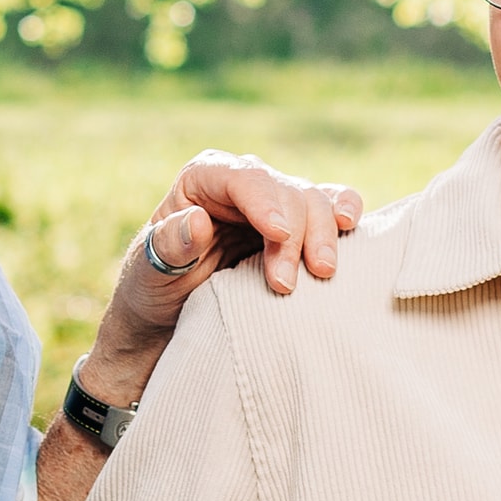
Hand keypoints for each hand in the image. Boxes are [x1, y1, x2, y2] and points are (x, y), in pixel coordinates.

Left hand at [85, 150, 363, 396]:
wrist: (171, 322)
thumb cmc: (153, 291)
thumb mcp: (148, 273)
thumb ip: (167, 246)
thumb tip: (198, 221)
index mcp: (203, 178)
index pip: (241, 178)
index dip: (264, 202)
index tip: (277, 235)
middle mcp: (244, 184)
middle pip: (284, 191)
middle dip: (294, 234)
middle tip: (286, 284)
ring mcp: (275, 204)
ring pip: (314, 200)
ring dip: (323, 235)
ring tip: (321, 274)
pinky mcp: (299, 227)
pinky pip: (332, 207)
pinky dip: (346, 213)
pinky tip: (352, 227)